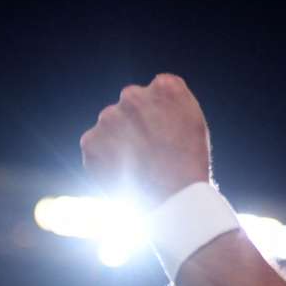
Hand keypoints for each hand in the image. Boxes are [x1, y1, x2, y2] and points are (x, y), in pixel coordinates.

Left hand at [81, 73, 211, 206]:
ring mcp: (109, 117)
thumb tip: (152, 102)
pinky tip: (124, 171)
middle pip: (131, 104)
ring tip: (138, 164)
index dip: (162, 112)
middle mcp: (133, 95)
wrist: (173, 198)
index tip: (166, 131)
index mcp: (166, 87)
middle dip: (136, 121)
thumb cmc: (190, 161)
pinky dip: (105, 157)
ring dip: (119, 138)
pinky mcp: (90, 141)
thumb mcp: (194, 121)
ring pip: (111, 124)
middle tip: (150, 149)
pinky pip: (96, 145)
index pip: (157, 90)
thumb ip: (172, 103)